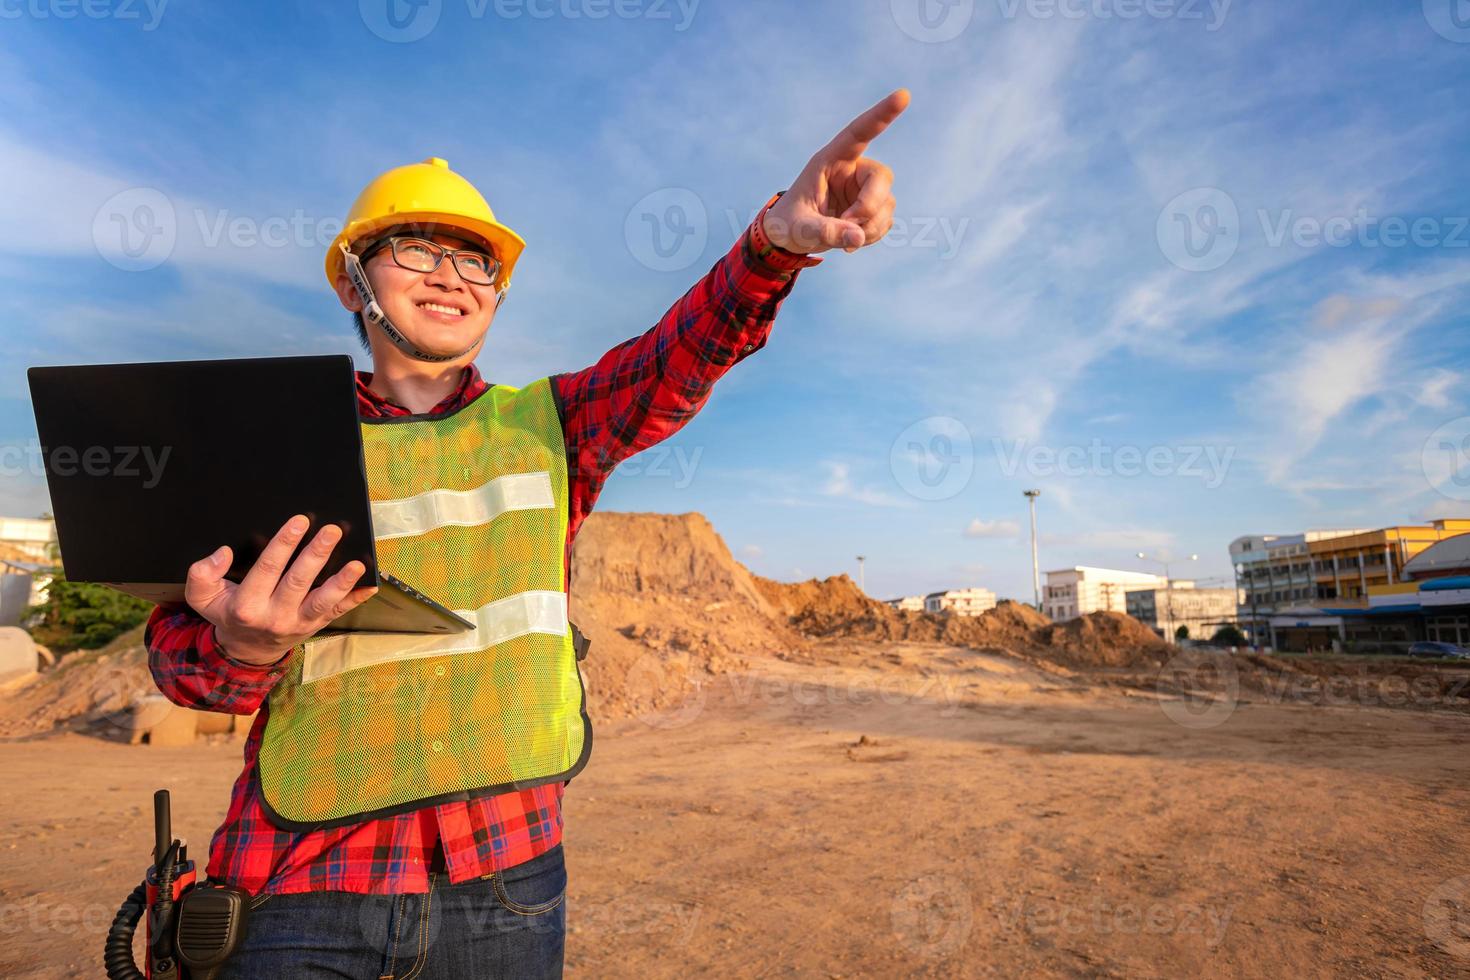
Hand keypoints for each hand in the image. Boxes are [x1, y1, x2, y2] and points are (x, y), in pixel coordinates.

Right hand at [184, 515, 377, 665]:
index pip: (268, 569)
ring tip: (356, 563)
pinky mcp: (316, 625)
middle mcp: (275, 615)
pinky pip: (338, 613)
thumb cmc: (229, 613)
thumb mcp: (203, 598)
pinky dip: (355, 600)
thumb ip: (203, 574)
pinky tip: (370, 586)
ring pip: (323, 601)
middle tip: (331, 531)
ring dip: (341, 581)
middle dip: (316, 555)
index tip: (299, 521)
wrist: (247, 650)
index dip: (284, 544)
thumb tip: (222, 553)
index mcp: (247, 605)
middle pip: (298, 581)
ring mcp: (298, 623)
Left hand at [762, 88, 908, 255]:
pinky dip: (872, 234)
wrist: (790, 237)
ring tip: (844, 240)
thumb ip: (826, 231)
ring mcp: (864, 188)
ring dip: (870, 226)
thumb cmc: (789, 224)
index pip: (858, 133)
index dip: (881, 115)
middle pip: (881, 177)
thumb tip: (858, 238)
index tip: (903, 95)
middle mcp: (852, 169)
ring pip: (886, 202)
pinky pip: (885, 220)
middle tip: (850, 227)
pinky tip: (851, 241)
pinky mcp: (872, 208)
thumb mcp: (800, 228)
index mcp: (830, 160)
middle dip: (870, 206)